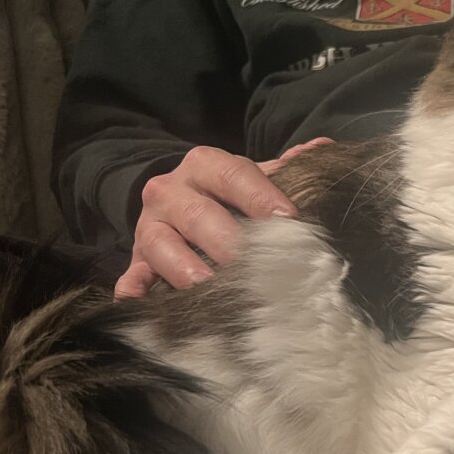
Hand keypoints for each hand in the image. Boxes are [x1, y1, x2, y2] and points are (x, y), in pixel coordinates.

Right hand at [114, 138, 329, 298]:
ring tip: (210, 288)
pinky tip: (138, 303)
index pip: (233, 175)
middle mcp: (171, 190)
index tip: (289, 222)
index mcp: (205, 165)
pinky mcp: (136, 258)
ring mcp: (149, 225)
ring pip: (161, 244)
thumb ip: (285, 169)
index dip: (261, 197)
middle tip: (258, 268)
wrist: (174, 200)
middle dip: (229, 242)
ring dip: (185, 268)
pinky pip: (130, 274)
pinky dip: (133, 290)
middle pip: (199, 216)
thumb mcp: (251, 176)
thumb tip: (323, 150)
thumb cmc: (225, 194)